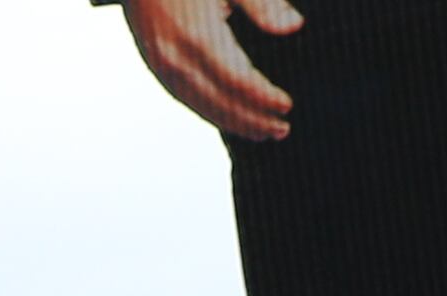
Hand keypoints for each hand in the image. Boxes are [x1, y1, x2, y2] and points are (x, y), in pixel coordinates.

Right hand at [121, 0, 303, 139]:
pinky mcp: (154, 62)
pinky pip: (182, 96)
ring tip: (258, 131)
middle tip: (281, 130)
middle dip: (251, 119)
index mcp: (197, 36)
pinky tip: (224, 115)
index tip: (287, 106)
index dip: (263, 97)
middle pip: (218, 101)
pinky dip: (207, 111)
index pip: (237, 79)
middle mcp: (174, 57)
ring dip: (230, 122)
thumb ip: (262, 4)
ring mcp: (160, 63)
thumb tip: (293, 27)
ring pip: (199, 104)